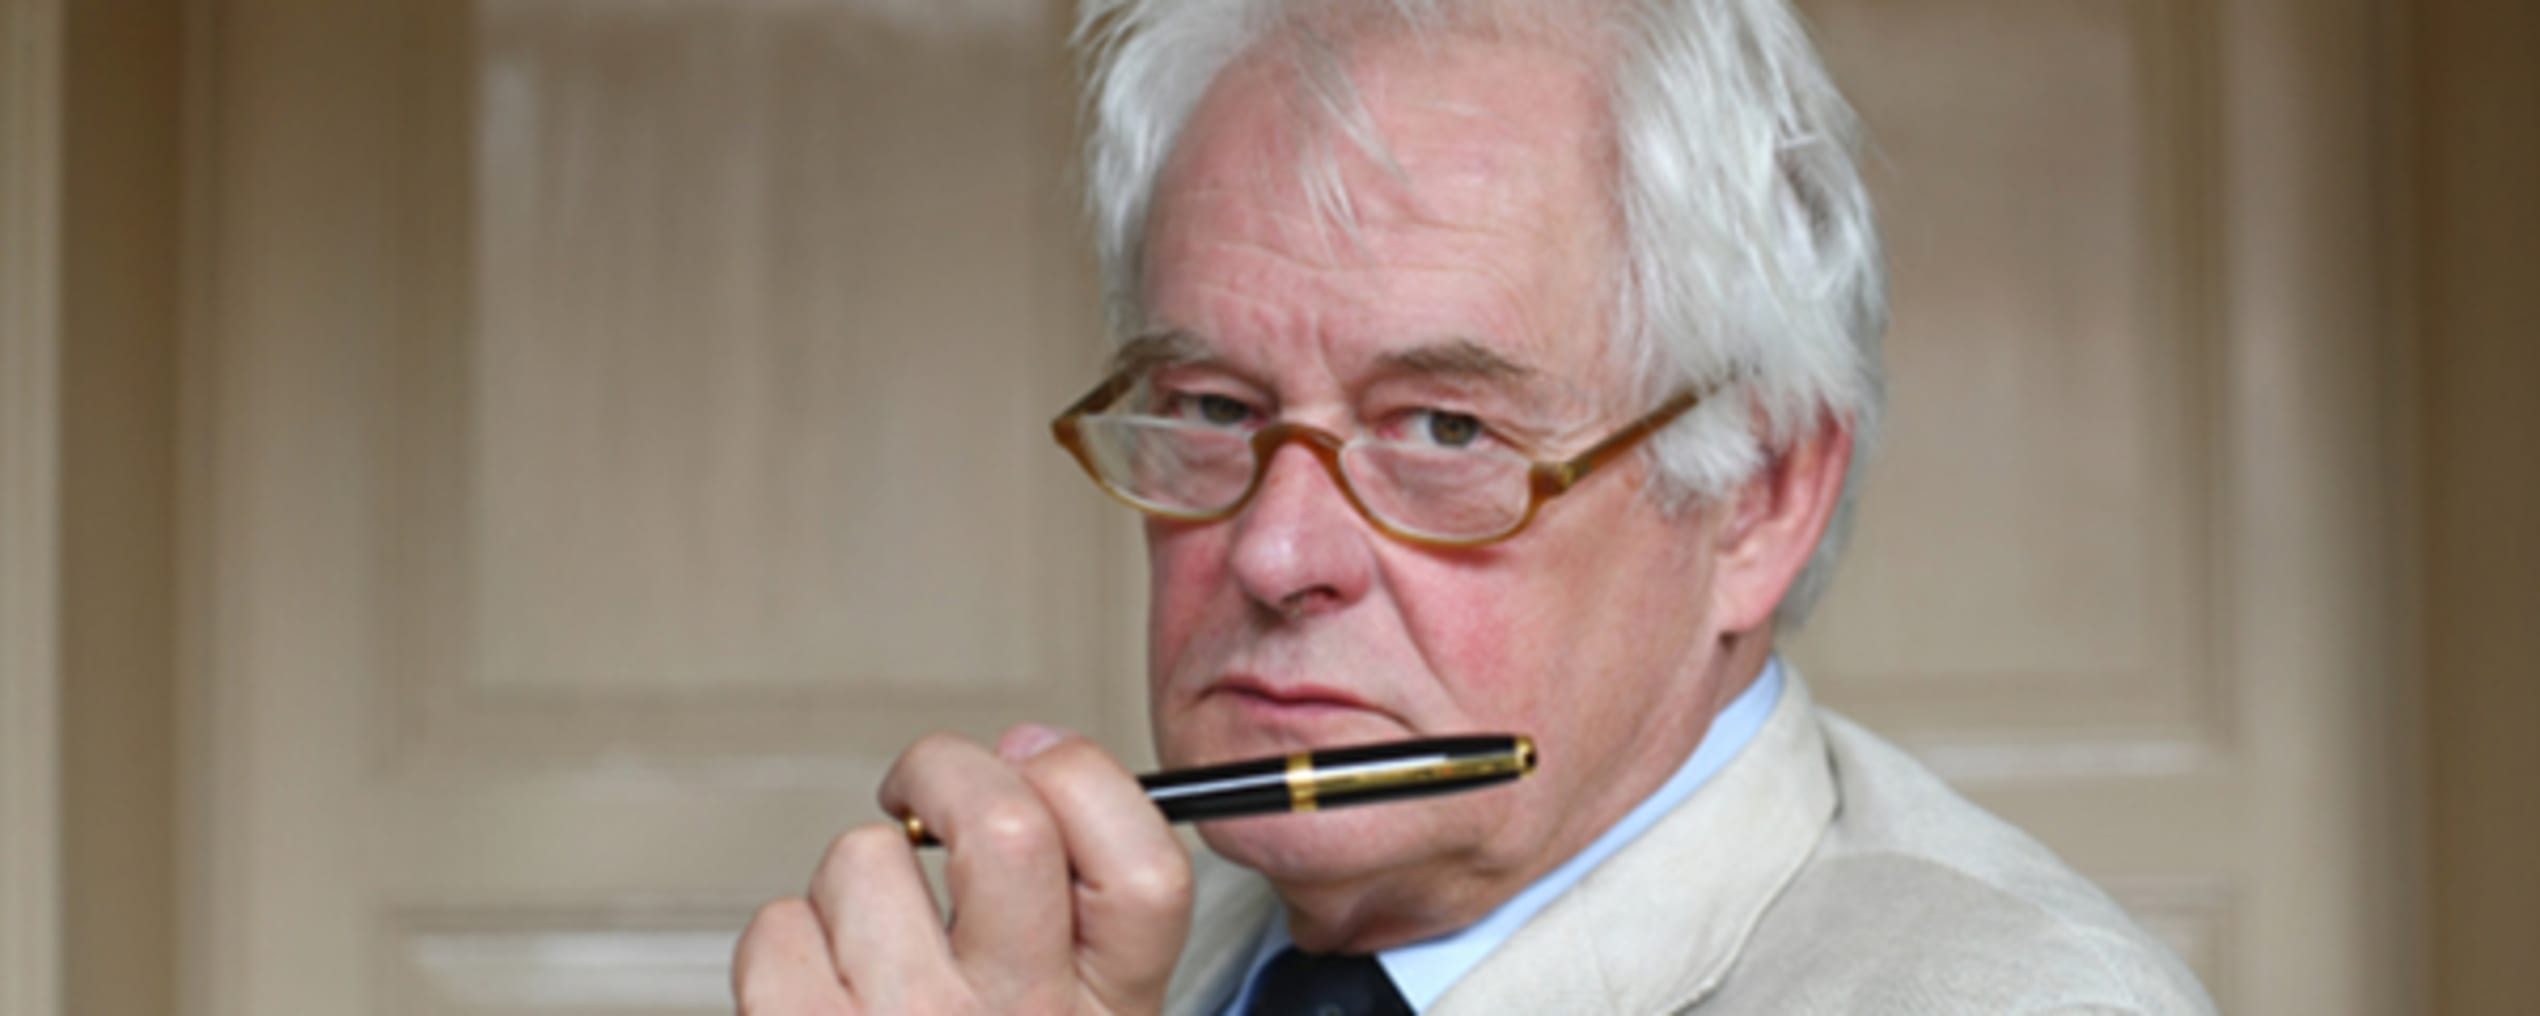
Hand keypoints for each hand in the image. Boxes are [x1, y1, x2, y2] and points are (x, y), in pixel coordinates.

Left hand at [733, 725, 1193, 1014]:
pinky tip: (824, 993)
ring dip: (855, 882)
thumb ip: (1081, 908)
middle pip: (1003, 824)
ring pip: (865, 861)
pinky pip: (778, 931)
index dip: (1085, 775)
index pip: (1144, 856)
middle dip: (944, 771)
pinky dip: (787, 945)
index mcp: (1110, 1011)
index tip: (1037, 768)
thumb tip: (1025, 753)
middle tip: (925, 796)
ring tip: (874, 945)